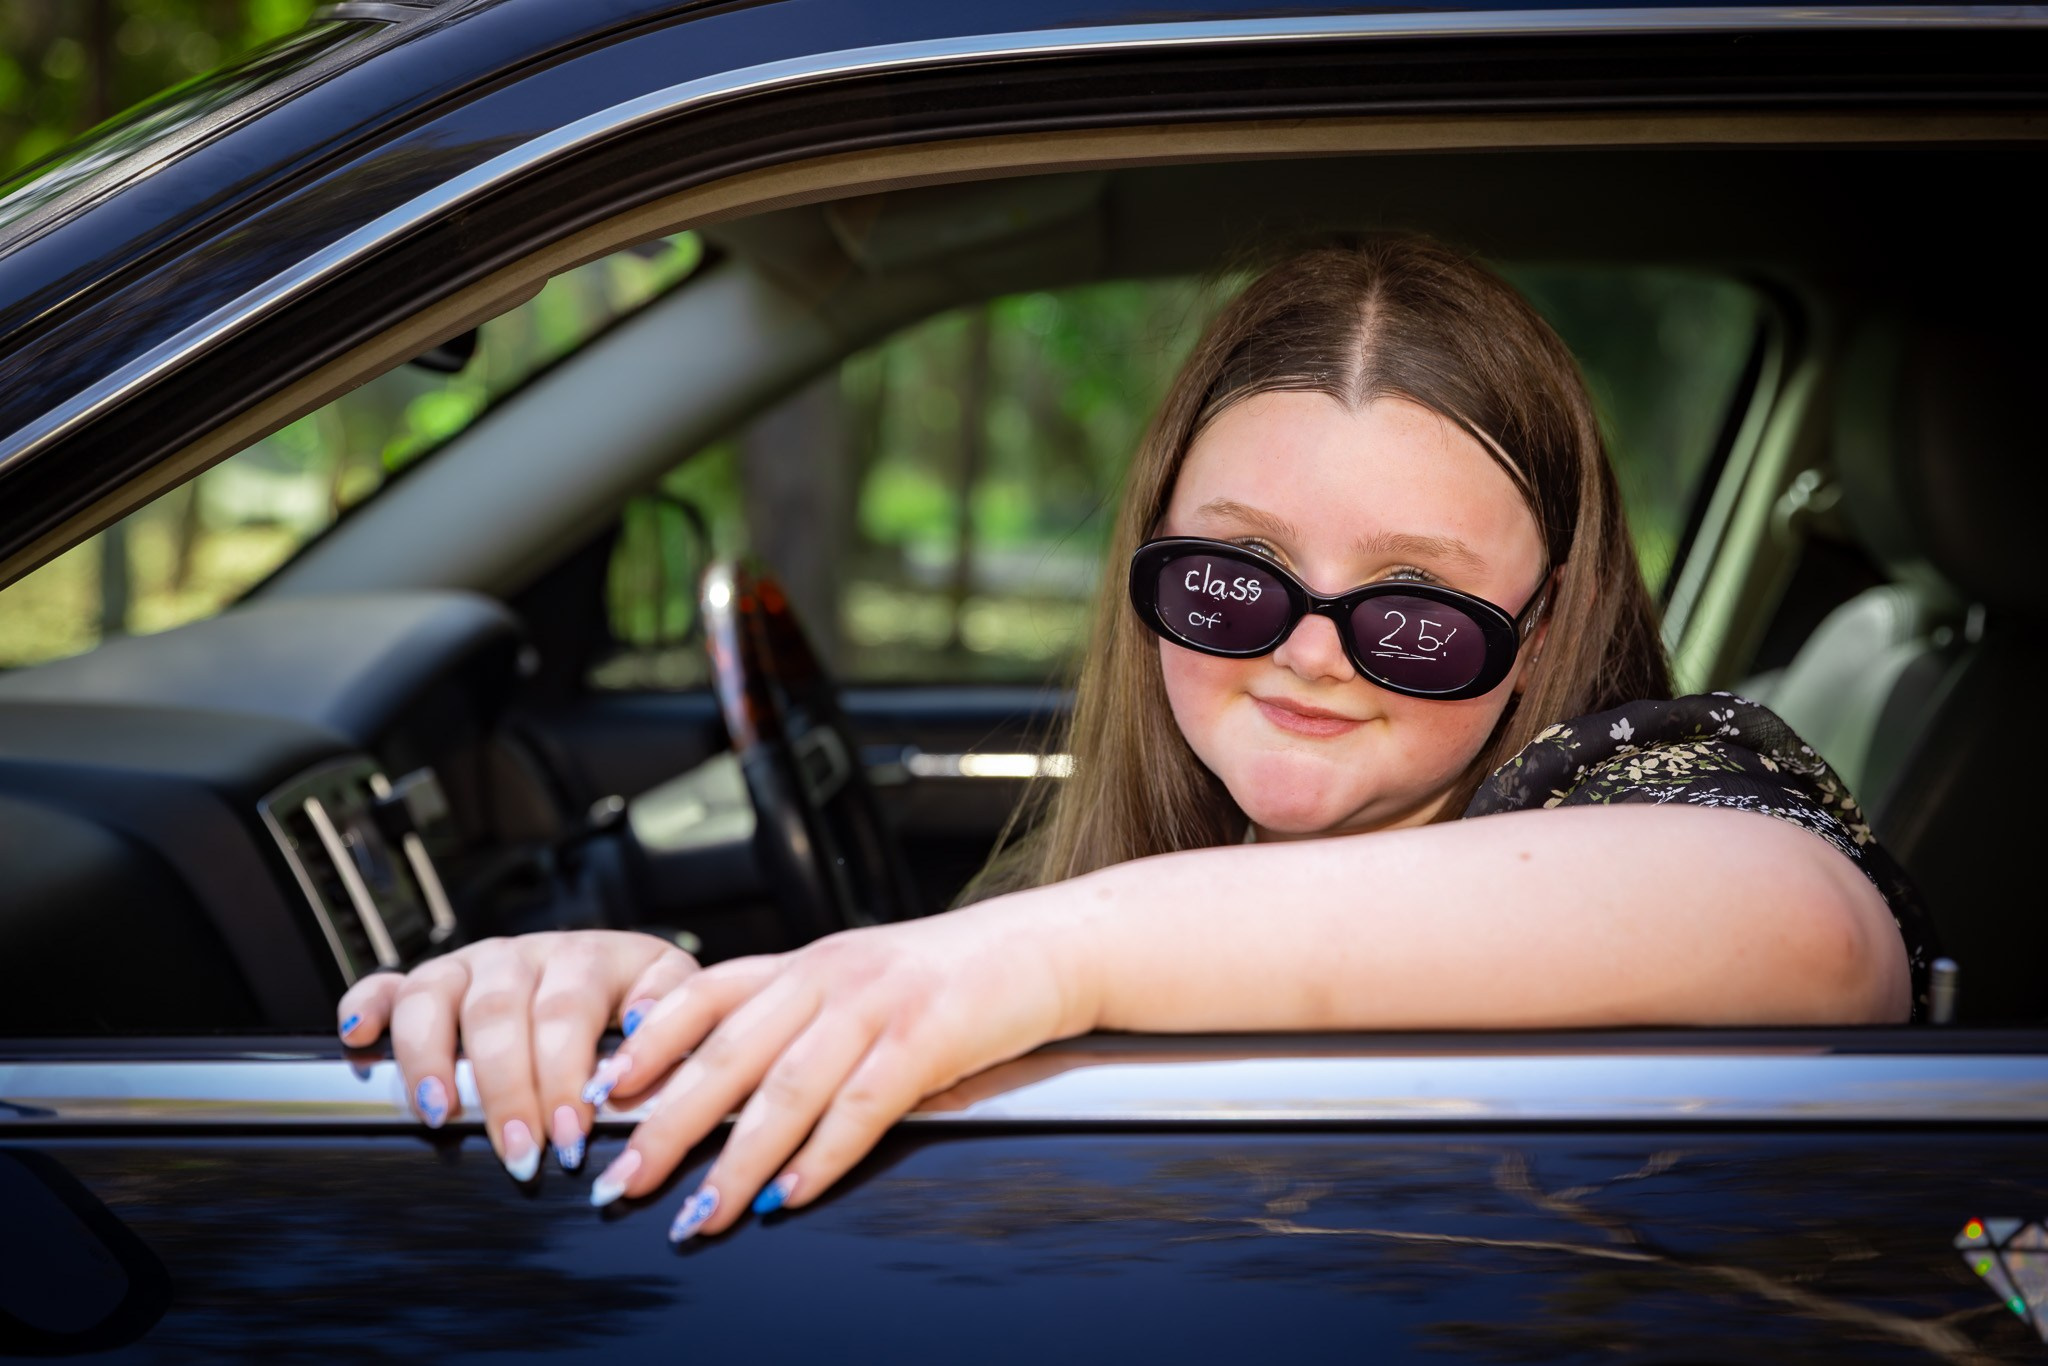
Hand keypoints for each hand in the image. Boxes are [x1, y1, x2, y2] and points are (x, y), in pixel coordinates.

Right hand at [336, 930, 699, 1178]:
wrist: (627, 972)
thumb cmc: (649, 1004)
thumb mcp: (683, 1005)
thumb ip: (674, 1026)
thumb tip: (640, 1048)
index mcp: (590, 956)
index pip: (569, 1009)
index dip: (565, 1074)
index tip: (572, 1136)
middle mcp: (526, 955)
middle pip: (501, 1014)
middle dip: (507, 1091)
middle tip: (519, 1153)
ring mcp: (475, 966)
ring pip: (436, 997)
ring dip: (432, 1058)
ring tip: (440, 1115)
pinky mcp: (432, 982)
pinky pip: (387, 985)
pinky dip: (366, 1007)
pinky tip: (358, 1040)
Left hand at [585, 896, 1095, 1240]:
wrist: (1044, 945)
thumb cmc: (951, 975)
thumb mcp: (858, 979)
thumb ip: (793, 1016)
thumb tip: (717, 1077)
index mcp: (804, 962)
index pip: (701, 995)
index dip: (644, 1046)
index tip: (595, 1097)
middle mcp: (827, 976)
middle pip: (725, 1056)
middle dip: (664, 1126)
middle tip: (619, 1181)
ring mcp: (875, 1006)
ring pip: (783, 1091)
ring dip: (734, 1162)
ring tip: (695, 1215)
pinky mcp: (925, 1039)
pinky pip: (860, 1108)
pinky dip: (819, 1158)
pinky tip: (788, 1198)